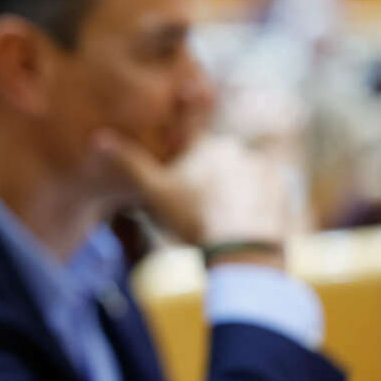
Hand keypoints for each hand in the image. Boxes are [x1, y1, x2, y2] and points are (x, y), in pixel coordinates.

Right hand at [95, 132, 289, 257]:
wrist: (243, 250)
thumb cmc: (194, 218)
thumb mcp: (153, 192)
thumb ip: (128, 164)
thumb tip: (97, 137)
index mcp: (205, 147)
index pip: (192, 130)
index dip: (187, 144)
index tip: (187, 163)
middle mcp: (236, 150)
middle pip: (217, 158)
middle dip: (208, 177)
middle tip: (199, 208)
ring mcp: (263, 169)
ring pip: (242, 175)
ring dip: (234, 190)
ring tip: (223, 221)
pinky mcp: (283, 191)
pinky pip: (266, 192)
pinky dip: (257, 204)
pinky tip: (245, 225)